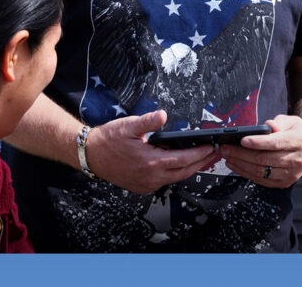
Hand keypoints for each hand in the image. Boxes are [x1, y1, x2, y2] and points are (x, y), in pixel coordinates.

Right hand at [87, 110, 218, 193]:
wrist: (90, 155)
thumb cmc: (107, 140)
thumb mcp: (128, 126)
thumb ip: (148, 121)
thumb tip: (163, 115)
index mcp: (151, 161)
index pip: (184, 159)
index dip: (200, 154)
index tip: (210, 148)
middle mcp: (151, 176)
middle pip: (184, 172)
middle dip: (200, 163)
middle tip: (211, 155)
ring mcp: (147, 184)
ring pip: (175, 178)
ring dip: (188, 169)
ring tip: (198, 158)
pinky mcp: (142, 187)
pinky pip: (163, 181)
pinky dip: (173, 173)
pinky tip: (175, 164)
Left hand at [218, 115, 301, 187]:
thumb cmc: (296, 132)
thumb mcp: (290, 121)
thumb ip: (278, 122)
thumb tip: (268, 126)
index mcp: (298, 141)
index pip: (276, 143)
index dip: (258, 143)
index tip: (242, 140)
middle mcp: (296, 160)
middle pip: (264, 159)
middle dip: (241, 154)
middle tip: (225, 148)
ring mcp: (291, 174)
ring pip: (261, 171)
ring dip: (240, 164)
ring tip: (226, 156)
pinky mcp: (285, 182)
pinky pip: (262, 180)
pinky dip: (245, 173)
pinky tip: (234, 164)